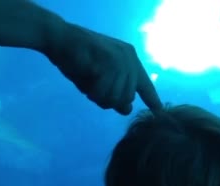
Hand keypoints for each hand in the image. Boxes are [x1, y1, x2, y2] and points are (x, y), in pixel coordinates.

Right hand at [45, 23, 161, 114]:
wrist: (59, 39)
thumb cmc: (77, 60)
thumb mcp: (98, 81)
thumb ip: (114, 94)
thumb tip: (127, 110)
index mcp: (130, 61)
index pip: (145, 85)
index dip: (152, 100)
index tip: (160, 112)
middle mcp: (130, 60)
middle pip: (126, 98)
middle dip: (107, 99)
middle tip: (91, 89)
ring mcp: (121, 59)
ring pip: (115, 97)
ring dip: (98, 96)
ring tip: (88, 82)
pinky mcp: (110, 61)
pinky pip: (103, 91)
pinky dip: (92, 90)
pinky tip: (85, 77)